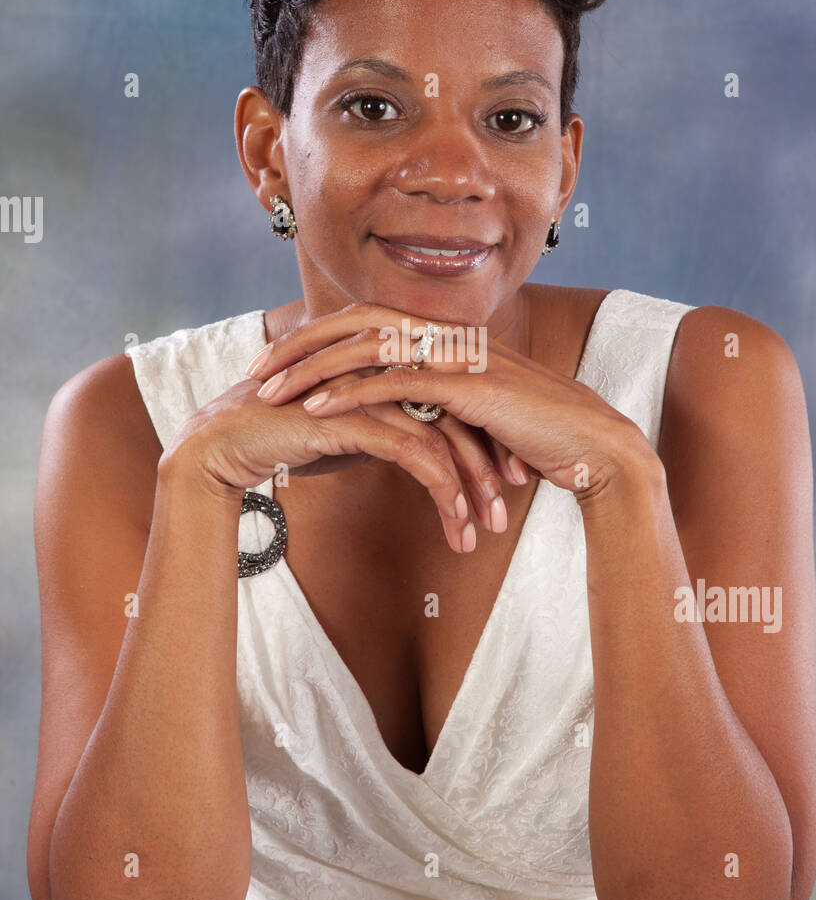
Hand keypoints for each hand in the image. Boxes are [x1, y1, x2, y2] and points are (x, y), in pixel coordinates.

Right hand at [160, 367, 481, 552]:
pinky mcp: (353, 414)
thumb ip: (393, 432)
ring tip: (478, 531)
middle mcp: (386, 371)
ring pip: (443, 437)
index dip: (486, 447)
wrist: (228, 444)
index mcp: (392, 367)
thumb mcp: (355, 434)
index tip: (503, 490)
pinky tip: (451, 516)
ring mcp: (370, 389)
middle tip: (502, 516)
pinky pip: (413, 452)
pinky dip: (440, 486)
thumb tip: (429, 454)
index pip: (457, 404)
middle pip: (460, 417)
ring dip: (468, 488)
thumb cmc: (290, 438)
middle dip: (487, 471)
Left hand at [248, 301, 657, 503]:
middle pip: (355, 321)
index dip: (319, 336)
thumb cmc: (539, 435)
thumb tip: (406, 414)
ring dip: (311, 368)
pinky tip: (315, 408)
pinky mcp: (468, 386)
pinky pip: (395, 382)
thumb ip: (442, 402)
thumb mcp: (480, 413)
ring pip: (366, 347)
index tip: (280, 360)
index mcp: (448, 336)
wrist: (593, 446)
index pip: (369, 320)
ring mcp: (459, 355)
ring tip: (268, 391)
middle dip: (300, 343)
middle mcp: (449, 335)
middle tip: (255, 368)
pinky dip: (350, 393)